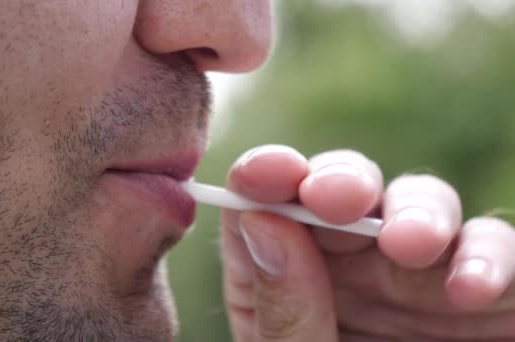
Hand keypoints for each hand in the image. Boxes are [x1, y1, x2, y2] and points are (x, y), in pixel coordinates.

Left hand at [222, 145, 514, 340]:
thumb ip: (282, 310)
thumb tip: (262, 220)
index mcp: (284, 282)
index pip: (264, 209)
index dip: (264, 178)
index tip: (263, 172)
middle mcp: (347, 268)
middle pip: (342, 191)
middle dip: (342, 182)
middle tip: (335, 198)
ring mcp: (415, 277)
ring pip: (420, 205)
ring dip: (416, 211)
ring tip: (410, 244)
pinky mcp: (484, 296)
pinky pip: (493, 253)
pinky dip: (489, 258)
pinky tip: (469, 288)